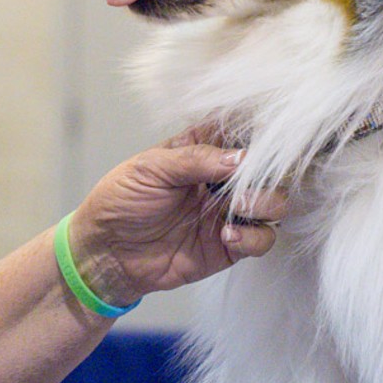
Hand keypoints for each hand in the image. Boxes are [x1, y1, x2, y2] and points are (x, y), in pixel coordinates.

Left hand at [65, 129, 287, 307]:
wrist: (107, 251)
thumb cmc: (121, 200)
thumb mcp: (150, 169)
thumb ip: (195, 160)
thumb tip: (242, 158)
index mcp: (203, 148)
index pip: (243, 131)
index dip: (261, 131)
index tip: (267, 135)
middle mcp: (222, 177)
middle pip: (270, 167)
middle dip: (266, 173)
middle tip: (241, 183)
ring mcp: (229, 211)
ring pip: (275, 202)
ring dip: (265, 203)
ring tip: (236, 207)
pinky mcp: (231, 244)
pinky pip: (263, 239)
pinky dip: (254, 237)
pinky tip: (226, 235)